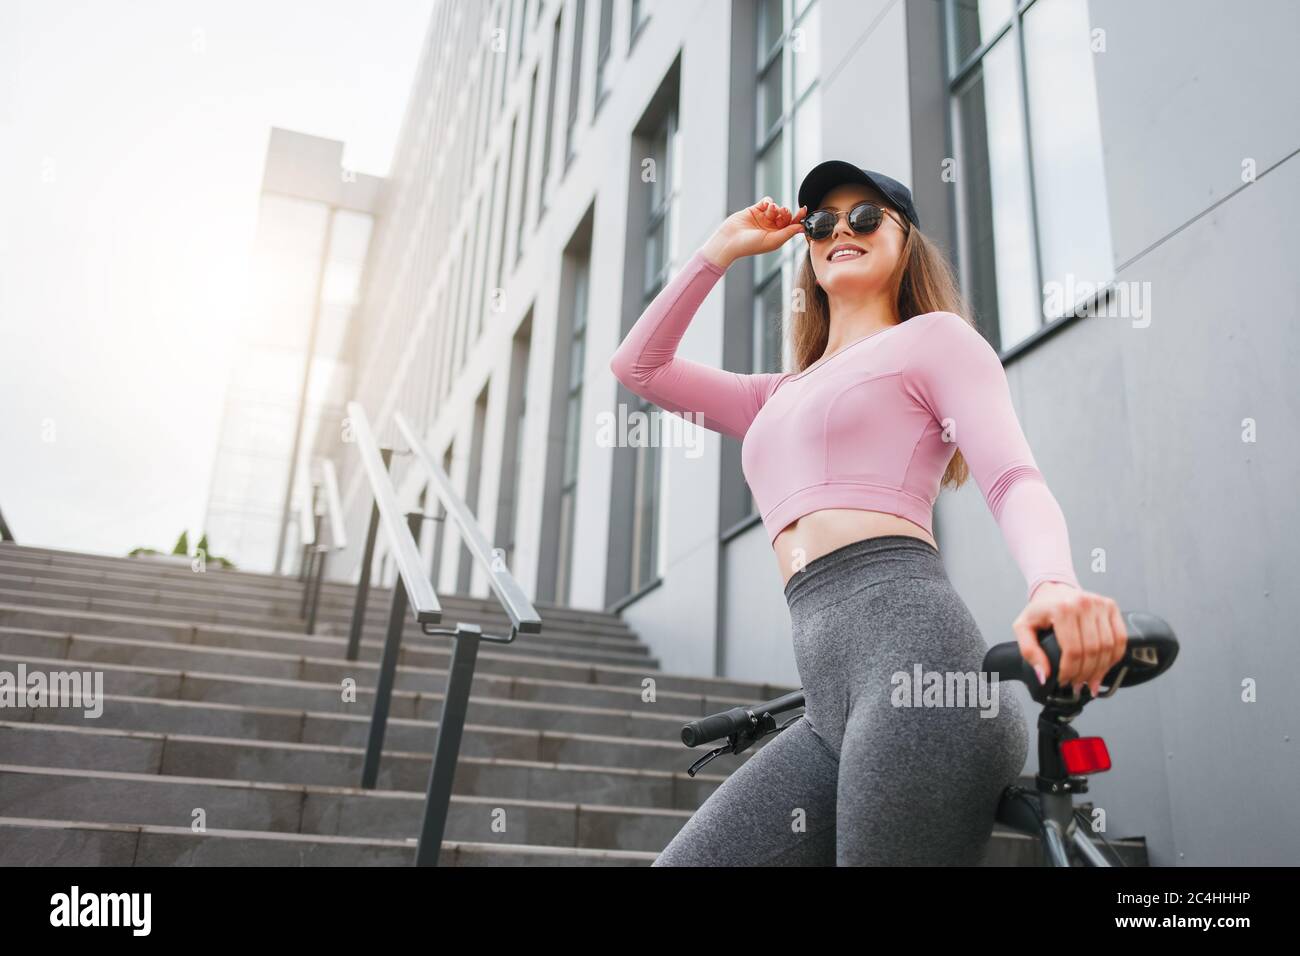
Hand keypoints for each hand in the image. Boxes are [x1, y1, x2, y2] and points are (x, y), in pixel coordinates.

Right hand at [701, 197, 806, 268]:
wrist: (729, 241)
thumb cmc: (750, 245)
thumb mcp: (773, 240)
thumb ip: (788, 232)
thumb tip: (802, 228)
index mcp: (777, 236)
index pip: (791, 225)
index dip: (798, 218)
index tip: (803, 210)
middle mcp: (771, 228)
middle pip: (785, 215)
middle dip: (786, 212)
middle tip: (782, 212)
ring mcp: (762, 218)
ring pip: (776, 208)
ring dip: (776, 208)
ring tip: (770, 211)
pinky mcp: (754, 210)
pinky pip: (767, 202)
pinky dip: (769, 201)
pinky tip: (766, 205)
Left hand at [1011, 583, 1126, 697]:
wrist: (1054, 589)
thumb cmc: (1040, 609)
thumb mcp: (1023, 627)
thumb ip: (1029, 652)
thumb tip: (1044, 675)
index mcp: (1062, 609)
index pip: (1072, 650)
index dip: (1070, 671)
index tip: (1064, 681)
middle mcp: (1084, 604)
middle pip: (1092, 650)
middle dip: (1085, 673)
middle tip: (1077, 684)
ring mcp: (1100, 604)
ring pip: (1108, 647)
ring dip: (1101, 669)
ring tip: (1090, 681)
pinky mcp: (1111, 606)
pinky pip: (1120, 638)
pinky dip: (1114, 657)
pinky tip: (1103, 667)